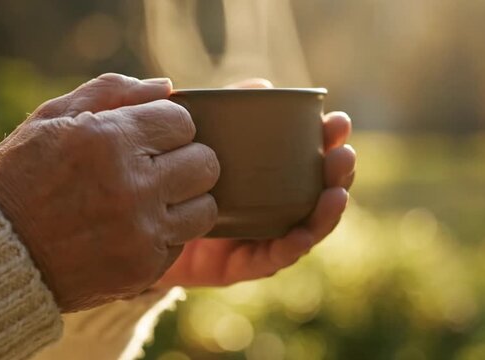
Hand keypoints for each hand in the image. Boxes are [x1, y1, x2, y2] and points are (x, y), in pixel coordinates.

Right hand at [0, 74, 219, 311]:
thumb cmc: (22, 175)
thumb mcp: (52, 117)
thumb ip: (111, 92)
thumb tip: (165, 88)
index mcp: (109, 141)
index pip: (183, 122)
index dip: (169, 126)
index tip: (153, 136)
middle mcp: (132, 188)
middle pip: (205, 163)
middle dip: (186, 159)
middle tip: (160, 166)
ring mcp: (141, 232)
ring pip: (206, 207)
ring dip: (186, 199)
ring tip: (154, 198)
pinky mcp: (144, 268)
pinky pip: (182, 241)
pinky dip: (166, 232)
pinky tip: (135, 227)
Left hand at [156, 79, 355, 287]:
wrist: (142, 226)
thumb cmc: (177, 178)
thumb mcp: (200, 140)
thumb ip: (229, 110)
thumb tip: (262, 83)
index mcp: (268, 176)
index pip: (309, 156)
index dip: (329, 140)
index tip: (338, 121)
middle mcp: (272, 207)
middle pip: (317, 191)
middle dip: (337, 172)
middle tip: (343, 153)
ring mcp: (262, 237)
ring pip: (307, 226)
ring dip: (327, 211)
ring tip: (336, 191)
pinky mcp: (244, 265)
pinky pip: (274, 258)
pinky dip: (293, 245)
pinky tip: (304, 232)